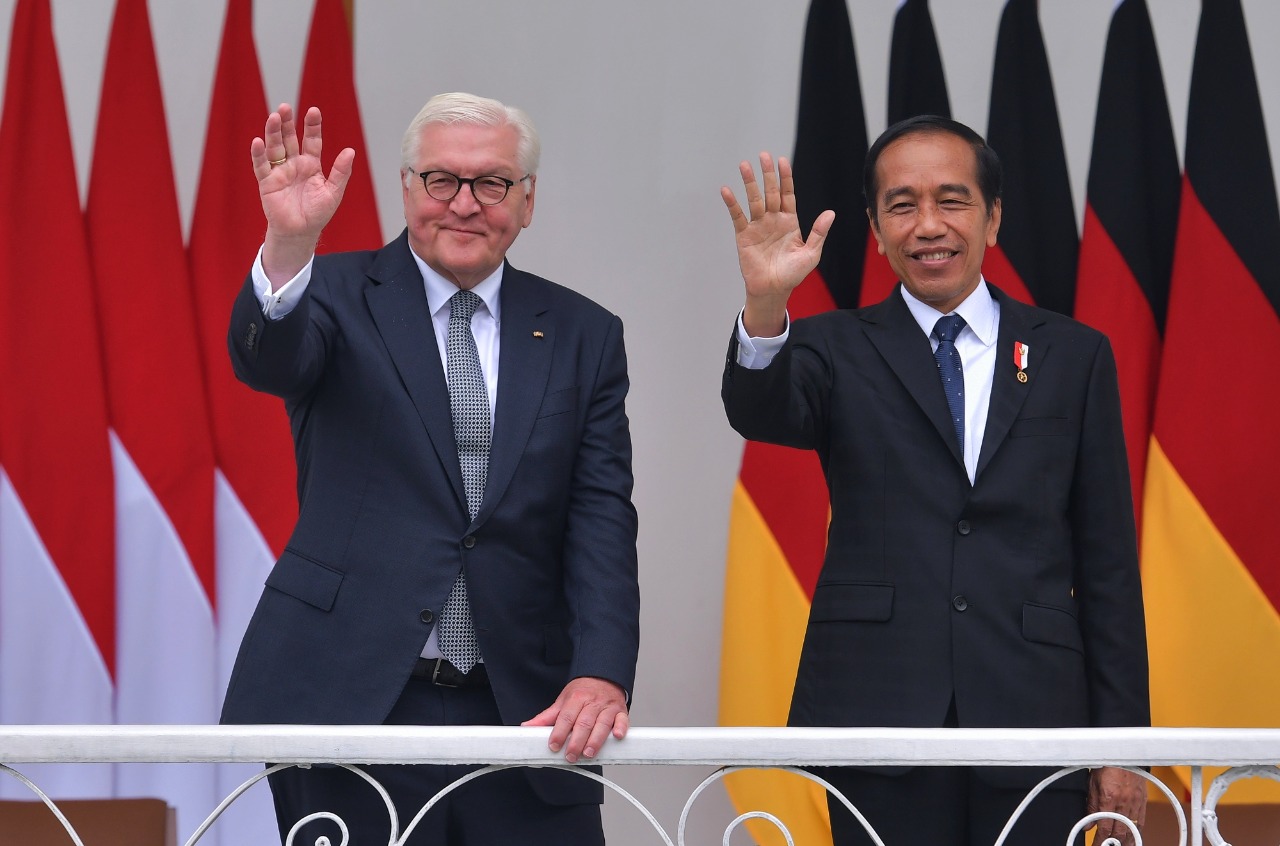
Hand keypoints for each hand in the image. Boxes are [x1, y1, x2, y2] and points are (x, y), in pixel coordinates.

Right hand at [250, 104, 354, 281]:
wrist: (301, 232)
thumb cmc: (317, 213)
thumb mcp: (333, 192)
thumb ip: (340, 172)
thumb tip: (350, 151)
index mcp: (311, 165)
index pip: (312, 141)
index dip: (312, 126)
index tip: (314, 111)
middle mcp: (294, 164)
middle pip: (289, 139)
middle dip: (287, 123)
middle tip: (285, 107)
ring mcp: (279, 172)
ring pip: (275, 148)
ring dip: (273, 133)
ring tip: (274, 117)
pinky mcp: (267, 183)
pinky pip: (261, 166)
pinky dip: (258, 154)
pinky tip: (258, 141)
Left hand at [521, 676, 628, 763]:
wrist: (603, 676)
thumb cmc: (582, 692)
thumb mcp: (563, 701)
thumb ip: (546, 717)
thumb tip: (527, 727)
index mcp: (576, 699)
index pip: (566, 717)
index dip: (559, 732)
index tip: (553, 745)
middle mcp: (592, 702)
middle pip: (584, 723)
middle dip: (576, 741)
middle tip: (570, 756)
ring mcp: (607, 707)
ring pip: (602, 724)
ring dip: (595, 740)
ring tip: (588, 754)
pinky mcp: (620, 711)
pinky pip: (623, 720)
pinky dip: (621, 728)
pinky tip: (617, 736)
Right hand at [721, 152, 833, 335]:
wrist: (773, 290)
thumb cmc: (793, 274)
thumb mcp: (811, 254)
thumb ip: (819, 233)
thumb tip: (830, 213)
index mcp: (790, 222)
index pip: (787, 194)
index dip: (785, 178)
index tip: (782, 161)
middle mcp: (773, 220)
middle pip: (770, 192)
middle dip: (767, 174)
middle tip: (763, 155)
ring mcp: (758, 226)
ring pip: (754, 200)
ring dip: (749, 183)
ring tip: (744, 165)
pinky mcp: (744, 235)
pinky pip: (738, 216)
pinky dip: (732, 204)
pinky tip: (727, 190)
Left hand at [1087, 766, 1145, 845]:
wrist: (1123, 753)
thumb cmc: (1106, 765)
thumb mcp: (1092, 784)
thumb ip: (1090, 805)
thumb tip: (1087, 823)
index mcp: (1108, 799)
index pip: (1104, 827)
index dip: (1100, 839)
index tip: (1096, 844)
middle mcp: (1123, 803)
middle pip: (1119, 832)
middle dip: (1113, 843)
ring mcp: (1135, 803)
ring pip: (1132, 829)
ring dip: (1127, 840)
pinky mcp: (1143, 801)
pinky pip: (1142, 821)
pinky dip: (1137, 831)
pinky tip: (1134, 836)